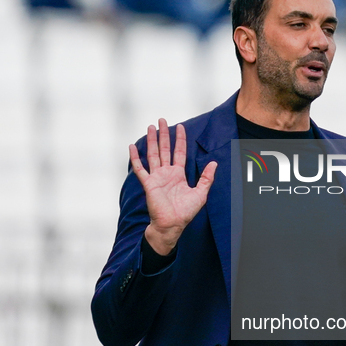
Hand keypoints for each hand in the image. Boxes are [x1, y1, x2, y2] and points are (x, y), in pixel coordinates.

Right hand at [130, 119, 216, 254]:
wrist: (172, 224)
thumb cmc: (185, 212)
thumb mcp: (201, 193)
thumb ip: (207, 178)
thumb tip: (214, 163)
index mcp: (178, 174)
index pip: (179, 152)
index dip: (180, 140)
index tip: (180, 127)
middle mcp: (166, 173)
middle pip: (165, 149)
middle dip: (163, 135)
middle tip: (161, 120)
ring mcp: (156, 177)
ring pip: (153, 154)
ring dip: (151, 141)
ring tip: (150, 127)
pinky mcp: (148, 184)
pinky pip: (140, 168)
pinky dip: (135, 158)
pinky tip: (132, 147)